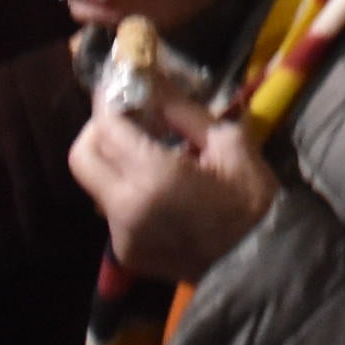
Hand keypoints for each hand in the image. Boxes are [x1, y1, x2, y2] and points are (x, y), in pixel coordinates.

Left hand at [69, 96, 276, 283]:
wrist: (262, 265)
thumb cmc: (253, 200)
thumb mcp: (228, 143)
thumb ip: (181, 110)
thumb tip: (151, 78)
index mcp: (154, 177)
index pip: (107, 127)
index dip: (108, 100)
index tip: (120, 84)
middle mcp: (126, 208)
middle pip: (82, 157)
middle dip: (98, 130)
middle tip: (127, 118)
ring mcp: (122, 235)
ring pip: (95, 184)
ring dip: (112, 160)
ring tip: (147, 151)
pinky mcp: (126, 254)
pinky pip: (112, 209)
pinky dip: (126, 189)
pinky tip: (158, 187)